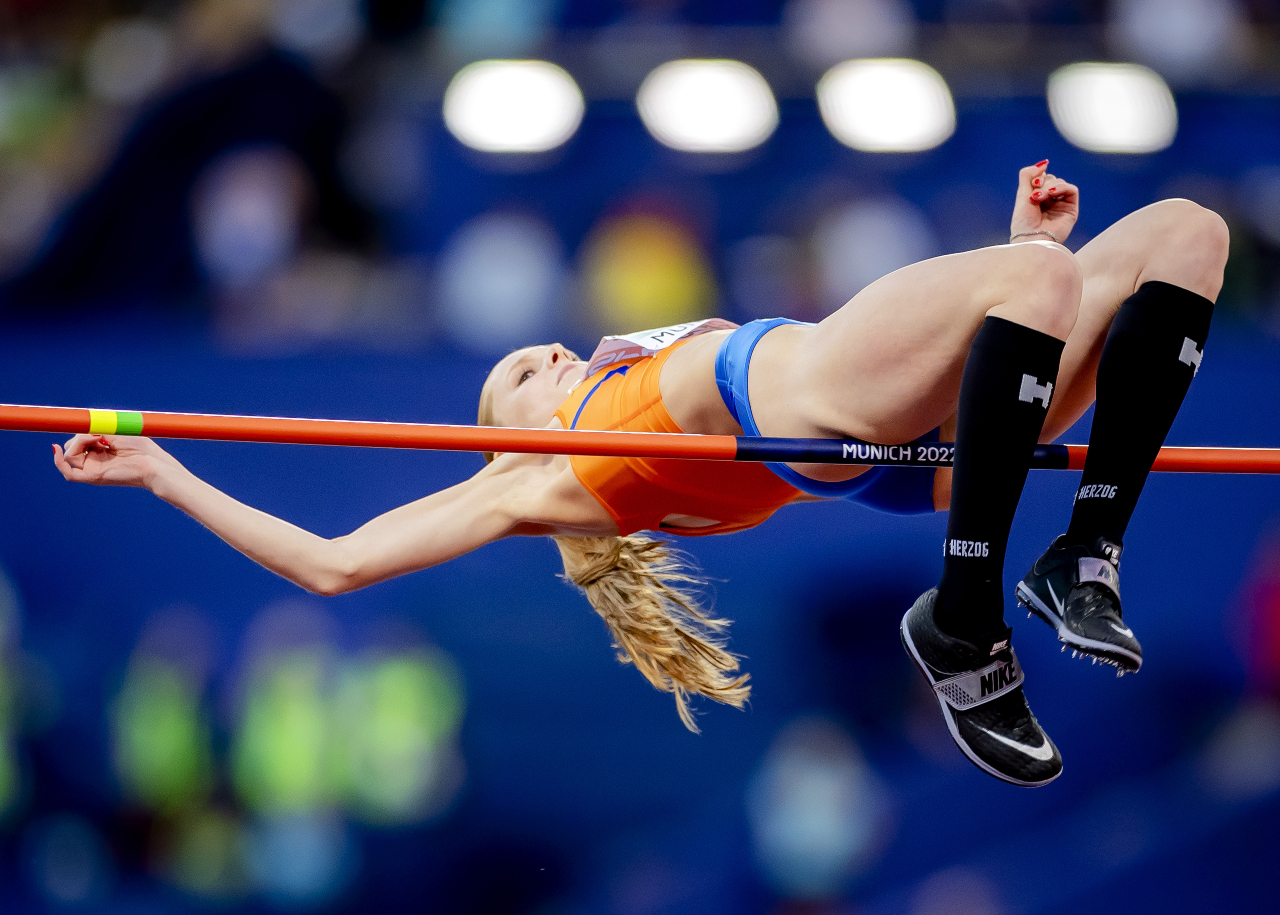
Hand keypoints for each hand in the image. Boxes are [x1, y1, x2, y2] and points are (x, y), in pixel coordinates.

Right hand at [53, 434, 181, 489]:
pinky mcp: (94, 477)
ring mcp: (94, 469)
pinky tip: (57, 450)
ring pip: (70, 455)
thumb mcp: (114, 432)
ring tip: (100, 439)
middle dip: (81, 435)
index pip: (79, 440)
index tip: (90, 425)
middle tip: (101, 434)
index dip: (80, 432)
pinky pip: (69, 474)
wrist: (154, 463)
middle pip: (72, 446)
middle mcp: (96, 460)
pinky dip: (59, 462)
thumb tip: (76, 433)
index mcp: (102, 450)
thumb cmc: (142, 448)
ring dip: (79, 441)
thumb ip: (93, 431)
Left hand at [1010, 160, 1078, 245]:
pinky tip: (1051, 193)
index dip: (1037, 177)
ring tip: (1038, 198)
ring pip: (1060, 183)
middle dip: (1042, 183)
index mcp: (1037, 199)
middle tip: (1034, 195)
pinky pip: (1072, 189)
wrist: (1031, 239)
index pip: (1041, 178)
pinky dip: (1062, 187)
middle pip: (1051, 179)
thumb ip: (1028, 174)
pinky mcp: (1071, 209)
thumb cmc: (1024, 222)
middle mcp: (1049, 202)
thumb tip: (1044, 163)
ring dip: (1049, 186)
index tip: (1031, 185)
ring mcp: (1061, 205)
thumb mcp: (1021, 194)